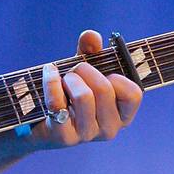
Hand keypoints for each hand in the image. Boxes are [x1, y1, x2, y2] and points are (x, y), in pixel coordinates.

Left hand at [30, 28, 142, 148]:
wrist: (39, 121)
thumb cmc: (69, 94)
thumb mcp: (84, 72)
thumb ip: (91, 52)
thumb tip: (91, 36)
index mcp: (123, 115)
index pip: (133, 94)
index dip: (116, 77)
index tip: (103, 73)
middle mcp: (110, 129)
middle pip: (104, 89)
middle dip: (84, 70)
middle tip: (74, 71)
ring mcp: (88, 135)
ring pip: (84, 95)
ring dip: (69, 78)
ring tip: (62, 78)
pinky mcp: (64, 138)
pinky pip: (58, 103)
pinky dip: (51, 82)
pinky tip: (48, 73)